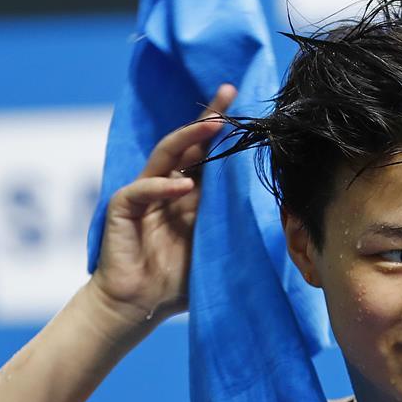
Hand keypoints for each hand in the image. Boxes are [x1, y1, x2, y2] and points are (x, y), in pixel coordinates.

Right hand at [89, 84, 236, 326]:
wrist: (138, 308)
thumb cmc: (175, 283)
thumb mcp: (214, 250)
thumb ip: (233, 228)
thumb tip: (279, 217)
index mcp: (190, 196)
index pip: (209, 156)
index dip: (225, 133)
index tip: (247, 108)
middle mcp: (167, 188)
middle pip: (188, 144)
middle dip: (209, 119)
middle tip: (229, 94)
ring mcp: (143, 195)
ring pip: (165, 156)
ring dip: (188, 138)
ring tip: (213, 125)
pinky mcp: (122, 209)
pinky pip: (141, 191)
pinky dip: (162, 187)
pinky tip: (184, 185)